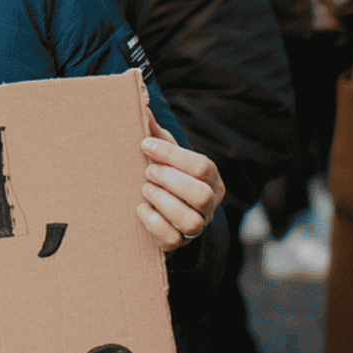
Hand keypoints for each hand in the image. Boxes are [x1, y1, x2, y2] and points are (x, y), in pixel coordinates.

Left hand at [135, 114, 224, 252]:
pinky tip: (141, 209)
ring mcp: (196, 226)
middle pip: (201, 194)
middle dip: (169, 180)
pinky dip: (153, 223)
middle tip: (147, 171)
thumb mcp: (166, 155)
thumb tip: (142, 109)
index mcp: (212, 178)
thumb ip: (158, 135)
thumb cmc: (166, 176)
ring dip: (162, 201)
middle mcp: (209, 204)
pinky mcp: (179, 242)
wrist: (165, 211)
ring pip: (190, 221)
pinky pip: (171, 239)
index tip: (145, 144)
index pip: (202, 165)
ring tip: (145, 190)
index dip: (172, 154)